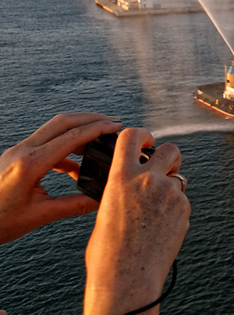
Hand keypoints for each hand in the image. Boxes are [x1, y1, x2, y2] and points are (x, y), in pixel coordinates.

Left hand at [0, 113, 120, 243]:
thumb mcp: (40, 216)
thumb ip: (74, 205)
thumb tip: (102, 200)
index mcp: (31, 164)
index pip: (71, 137)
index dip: (97, 129)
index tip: (116, 126)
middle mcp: (23, 151)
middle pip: (62, 122)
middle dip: (90, 119)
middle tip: (112, 124)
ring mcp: (17, 151)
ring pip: (53, 129)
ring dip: (78, 130)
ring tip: (98, 143)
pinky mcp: (15, 157)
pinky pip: (45, 143)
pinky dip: (64, 148)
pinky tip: (74, 167)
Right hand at [85, 128, 189, 314]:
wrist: (127, 277)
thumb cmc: (108, 250)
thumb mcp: (106, 209)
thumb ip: (123, 188)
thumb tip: (133, 183)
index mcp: (121, 177)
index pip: (131, 136)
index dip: (142, 134)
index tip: (146, 141)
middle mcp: (148, 180)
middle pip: (170, 149)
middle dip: (168, 157)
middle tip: (161, 170)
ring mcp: (170, 194)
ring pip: (178, 178)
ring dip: (170, 186)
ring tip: (155, 209)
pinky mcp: (184, 209)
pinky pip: (182, 200)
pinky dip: (174, 208)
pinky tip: (161, 227)